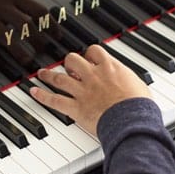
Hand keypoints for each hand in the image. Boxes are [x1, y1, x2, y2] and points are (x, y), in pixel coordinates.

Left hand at [29, 45, 150, 136]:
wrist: (133, 121)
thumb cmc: (140, 106)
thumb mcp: (139, 84)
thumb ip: (128, 78)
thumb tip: (129, 79)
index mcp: (109, 68)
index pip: (94, 51)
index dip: (89, 54)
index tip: (89, 58)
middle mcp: (93, 76)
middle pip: (73, 60)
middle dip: (69, 63)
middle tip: (68, 67)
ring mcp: (82, 91)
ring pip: (59, 78)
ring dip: (48, 75)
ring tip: (42, 73)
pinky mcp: (76, 108)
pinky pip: (55, 100)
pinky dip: (42, 96)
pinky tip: (34, 92)